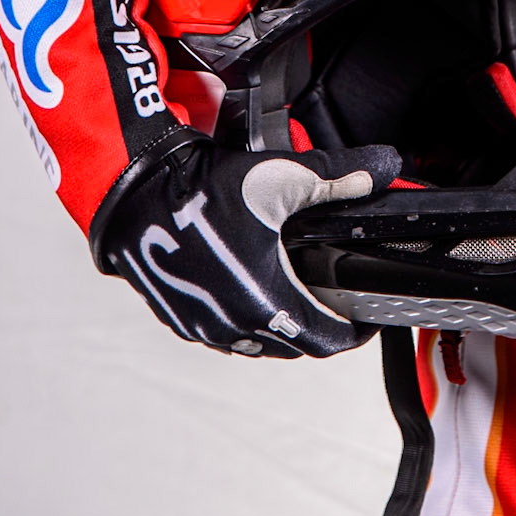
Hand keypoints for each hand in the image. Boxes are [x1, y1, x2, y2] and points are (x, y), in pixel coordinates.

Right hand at [98, 132, 399, 356]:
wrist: (136, 195)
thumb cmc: (203, 191)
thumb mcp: (283, 178)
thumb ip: (337, 178)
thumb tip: (378, 170)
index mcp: (266, 301)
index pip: (327, 340)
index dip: (354, 332)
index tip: (366, 319)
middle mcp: (235, 326)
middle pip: (296, 345)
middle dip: (322, 326)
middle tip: (337, 300)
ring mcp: (204, 327)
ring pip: (259, 344)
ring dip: (284, 326)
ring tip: (298, 292)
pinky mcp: (181, 320)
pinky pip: (226, 335)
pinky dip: (248, 321)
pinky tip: (252, 288)